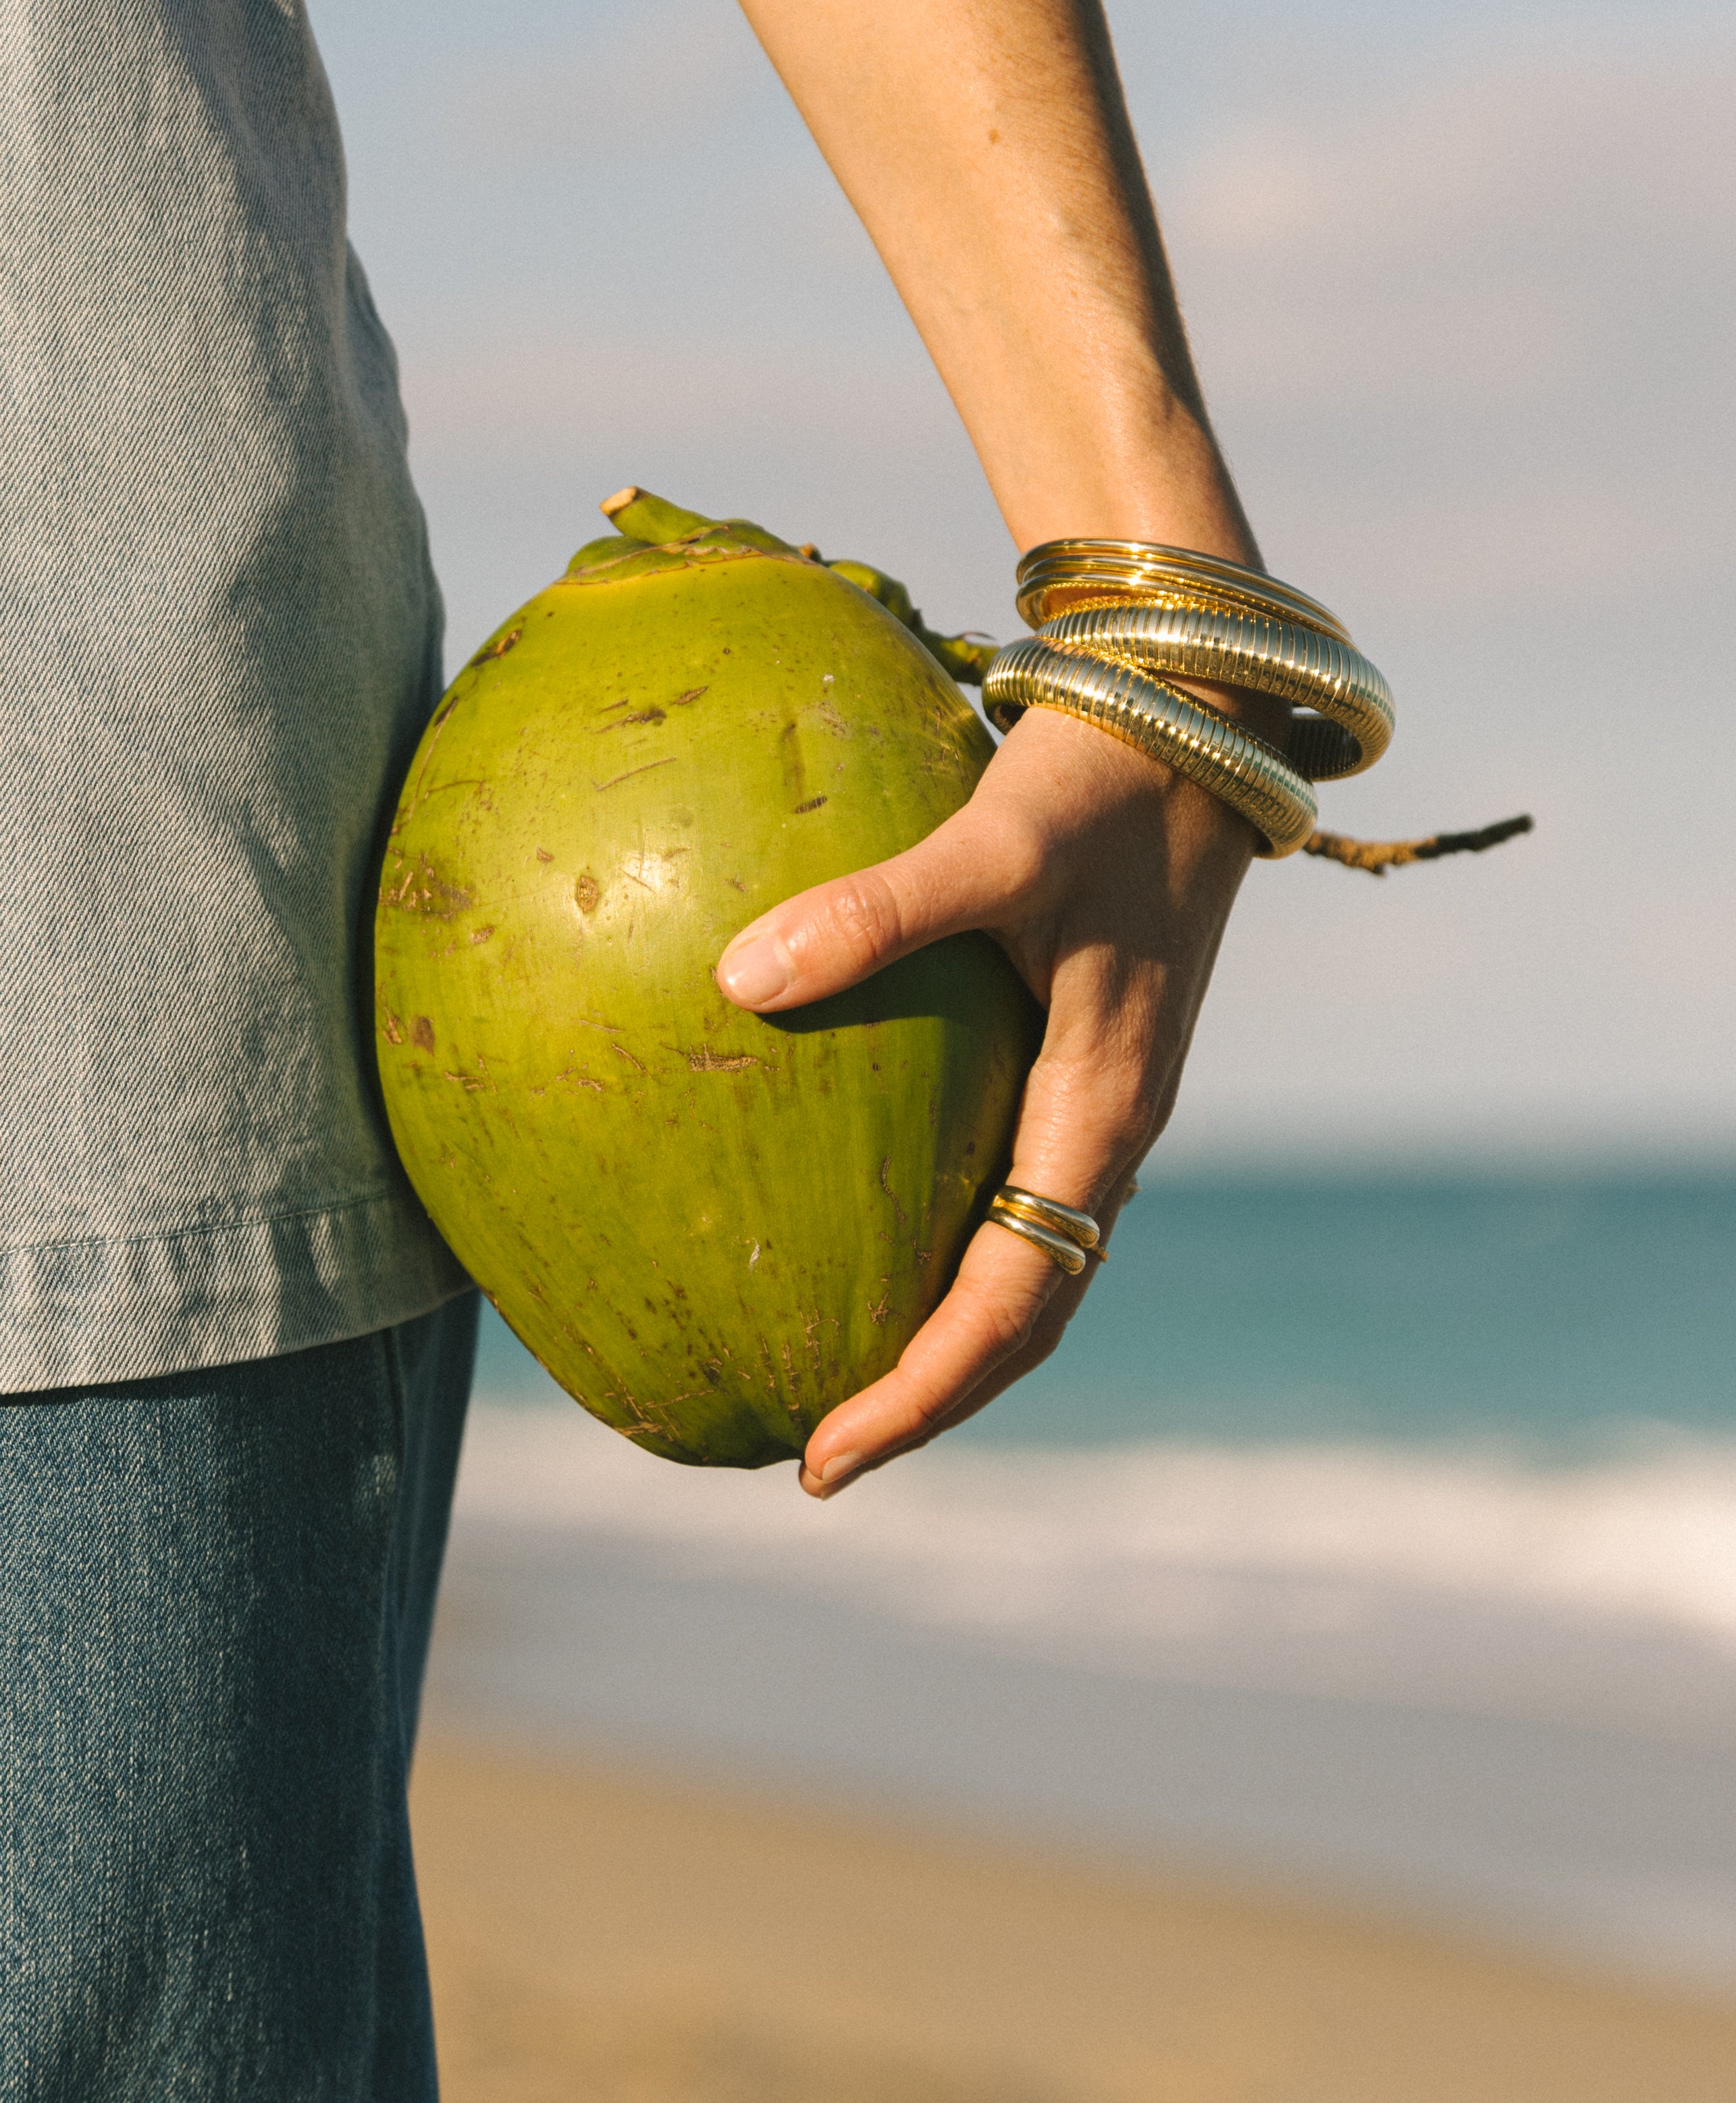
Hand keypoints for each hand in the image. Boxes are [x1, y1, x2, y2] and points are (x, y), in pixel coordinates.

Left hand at [715, 707, 1255, 1496]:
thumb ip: (877, 909)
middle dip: (929, 1395)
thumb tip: (736, 978)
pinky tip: (875, 1231)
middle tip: (815, 1455)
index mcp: (1106, 1111)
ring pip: (1031, 1263)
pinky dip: (954, 1249)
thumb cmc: (1105, 782)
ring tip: (843, 1376)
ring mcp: (1103, 1102)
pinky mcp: (1083, 1060)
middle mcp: (1111, 1129)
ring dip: (947, 1336)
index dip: (923, 1392)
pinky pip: (1018, 1193)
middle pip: (1028, 1315)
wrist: (1199, 722)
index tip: (824, 1457)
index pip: (1014, 1303)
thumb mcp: (994, 842)